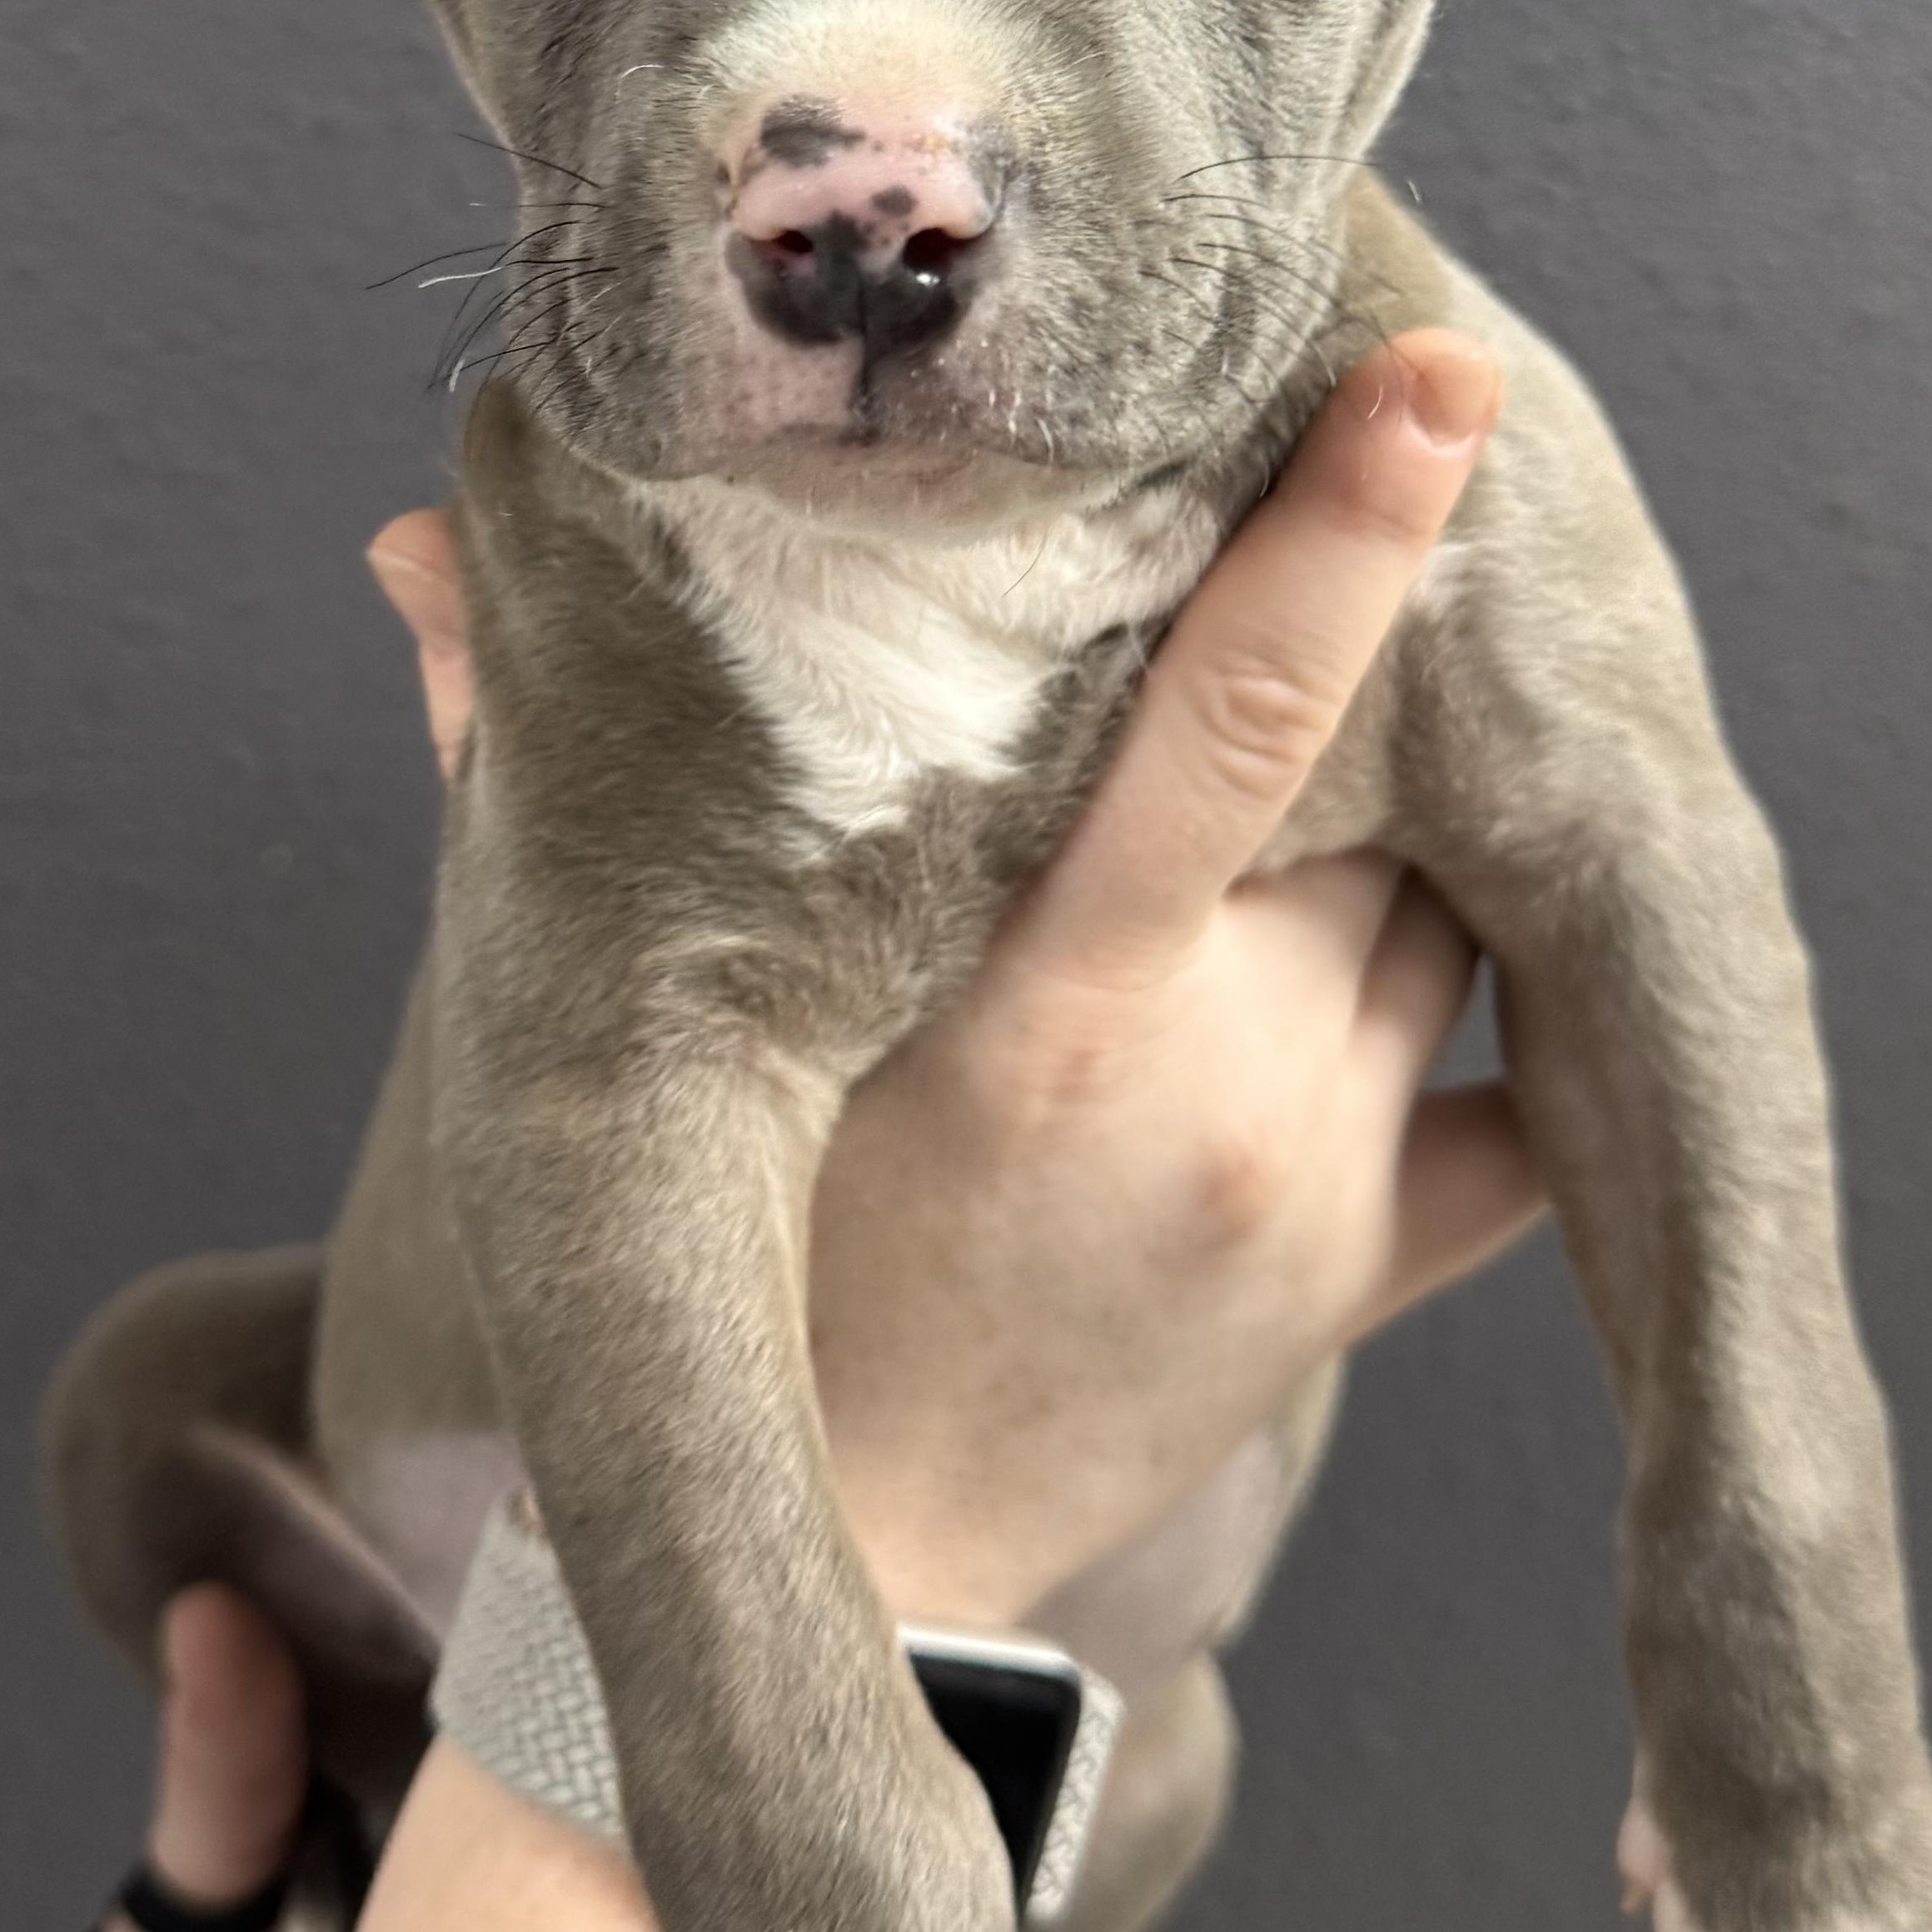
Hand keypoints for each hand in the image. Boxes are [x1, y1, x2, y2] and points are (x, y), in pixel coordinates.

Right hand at [367, 330, 1547, 1634]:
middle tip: (1373, 516)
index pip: (1229, 720)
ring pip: (1458, 906)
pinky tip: (1455, 926)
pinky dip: (1508, 1010)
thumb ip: (526, 763)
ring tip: (1360, 744)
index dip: (1345, 538)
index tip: (1446, 388)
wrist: (855, 1543)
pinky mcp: (1365, 1267)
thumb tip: (409, 549)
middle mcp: (1206, 1081)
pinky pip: (1522, 1107)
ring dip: (1422, 813)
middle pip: (1375, 785)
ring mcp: (1306, 1179)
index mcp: (1033, 1004)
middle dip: (1386, 652)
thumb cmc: (736, 1237)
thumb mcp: (638, 1013)